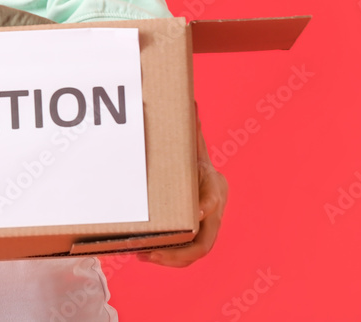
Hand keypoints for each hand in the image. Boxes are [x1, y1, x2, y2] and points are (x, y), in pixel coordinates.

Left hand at [136, 103, 227, 267]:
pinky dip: (169, 257)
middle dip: (181, 250)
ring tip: (145, 255)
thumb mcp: (192, 144)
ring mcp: (209, 226)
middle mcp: (215, 209)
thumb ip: (190, 129)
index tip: (197, 210)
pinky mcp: (197, 237)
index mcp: (214, 184)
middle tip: (153, 251)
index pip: (214, 197)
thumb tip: (190, 102)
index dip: (207, 204)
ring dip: (172, 258)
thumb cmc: (193, 161)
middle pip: (207, 238)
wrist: (203, 177)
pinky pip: (187, 253)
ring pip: (197, 251)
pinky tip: (146, 254)